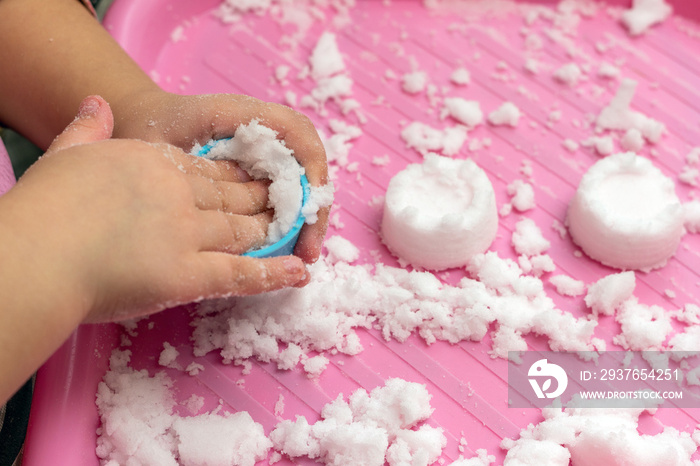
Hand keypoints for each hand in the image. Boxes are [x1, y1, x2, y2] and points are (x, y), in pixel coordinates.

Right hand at [1, 96, 307, 322]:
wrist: (35, 255)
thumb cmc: (43, 210)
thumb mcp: (65, 154)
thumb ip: (86, 128)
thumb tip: (97, 103)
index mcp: (153, 163)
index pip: (208, 170)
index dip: (236, 178)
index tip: (254, 182)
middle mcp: (177, 194)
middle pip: (231, 198)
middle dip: (262, 202)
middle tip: (288, 207)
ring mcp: (186, 233)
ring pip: (241, 231)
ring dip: (271, 232)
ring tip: (296, 234)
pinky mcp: (187, 275)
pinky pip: (240, 274)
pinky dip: (272, 274)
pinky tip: (298, 272)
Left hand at [110, 90, 329, 264]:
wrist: (142, 121)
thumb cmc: (147, 129)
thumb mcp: (159, 144)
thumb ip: (188, 163)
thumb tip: (233, 195)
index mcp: (243, 113)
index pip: (297, 134)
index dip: (312, 172)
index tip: (307, 215)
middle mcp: (263, 127)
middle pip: (310, 162)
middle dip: (315, 207)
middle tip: (309, 251)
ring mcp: (266, 148)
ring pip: (303, 180)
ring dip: (307, 218)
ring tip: (302, 256)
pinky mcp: (262, 169)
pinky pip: (288, 192)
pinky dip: (291, 221)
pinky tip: (284, 250)